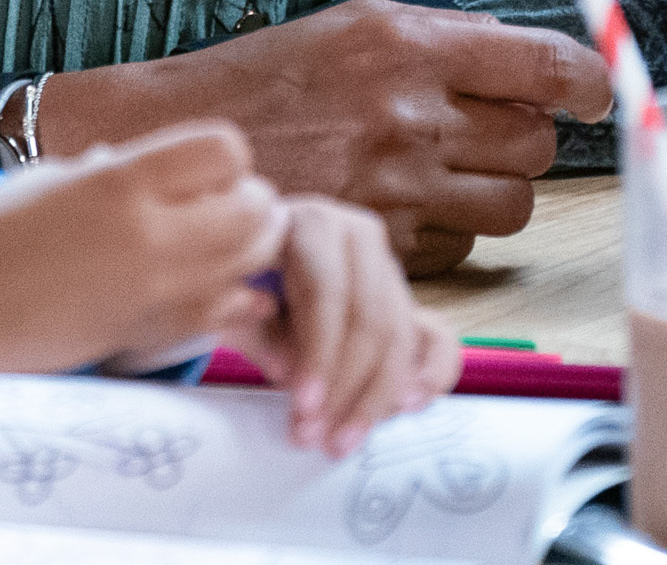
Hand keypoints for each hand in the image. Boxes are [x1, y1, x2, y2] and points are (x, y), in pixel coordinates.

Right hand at [0, 124, 285, 461]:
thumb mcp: (55, 178)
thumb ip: (116, 171)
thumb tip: (151, 165)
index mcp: (121, 182)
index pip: (226, 150)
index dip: (223, 159)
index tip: (200, 172)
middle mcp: (149, 235)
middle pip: (257, 208)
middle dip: (249, 203)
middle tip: (219, 211)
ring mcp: (157, 291)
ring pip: (253, 264)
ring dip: (247, 252)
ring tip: (213, 250)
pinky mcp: (154, 335)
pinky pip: (228, 313)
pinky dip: (231, 301)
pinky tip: (201, 292)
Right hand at [51, 0, 609, 275]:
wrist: (180, 145)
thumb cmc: (267, 79)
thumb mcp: (351, 28)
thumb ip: (440, 39)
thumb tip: (519, 51)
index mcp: (408, 44)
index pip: (547, 66)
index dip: (590, 81)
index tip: (595, 89)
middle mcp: (411, 114)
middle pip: (538, 142)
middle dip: (530, 138)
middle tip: (495, 130)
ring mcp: (398, 186)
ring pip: (512, 205)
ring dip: (498, 190)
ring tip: (452, 173)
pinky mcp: (381, 244)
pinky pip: (460, 250)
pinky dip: (450, 234)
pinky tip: (409, 209)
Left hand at [219, 195, 460, 452]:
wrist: (260, 262)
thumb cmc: (239, 278)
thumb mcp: (228, 295)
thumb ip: (249, 325)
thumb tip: (287, 370)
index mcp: (314, 223)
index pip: (328, 290)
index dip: (320, 352)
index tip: (303, 406)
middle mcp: (361, 237)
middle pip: (370, 318)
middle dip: (346, 387)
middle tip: (318, 437)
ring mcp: (389, 269)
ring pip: (399, 338)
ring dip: (375, 398)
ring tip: (342, 442)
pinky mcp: (407, 301)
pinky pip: (438, 339)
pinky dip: (431, 375)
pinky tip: (408, 408)